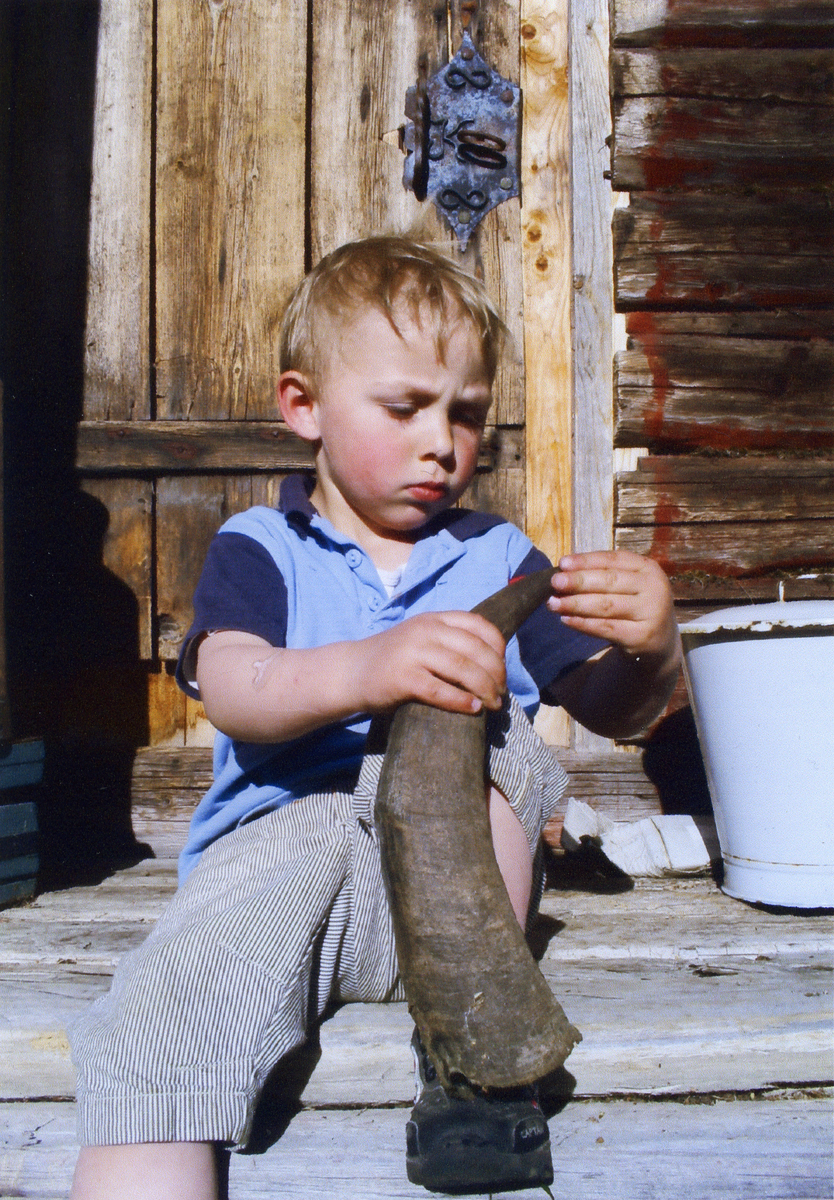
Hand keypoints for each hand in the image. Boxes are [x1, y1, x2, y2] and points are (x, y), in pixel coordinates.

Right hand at [355, 611, 506, 714]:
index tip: (502, 667)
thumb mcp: (420, 637)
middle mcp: (425, 631)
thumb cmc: (393, 659)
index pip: (479, 625)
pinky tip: (473, 709)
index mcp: (434, 619)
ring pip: (463, 669)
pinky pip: (441, 691)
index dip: (498, 647)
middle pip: (476, 649)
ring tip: (494, 704)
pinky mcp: (403, 678)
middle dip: (496, 673)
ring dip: (485, 689)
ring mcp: (413, 653)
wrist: (350, 672)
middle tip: (502, 692)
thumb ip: (449, 640)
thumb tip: (491, 662)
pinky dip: (462, 701)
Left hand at [547, 549, 679, 662]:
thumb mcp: (629, 585)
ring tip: (553, 602)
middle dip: (578, 581)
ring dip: (575, 603)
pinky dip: (583, 623)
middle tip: (554, 582)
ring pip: (606, 605)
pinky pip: (606, 628)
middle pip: (609, 581)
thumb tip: (564, 571)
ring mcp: (650, 613)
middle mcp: (654, 588)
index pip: (613, 559)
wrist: (661, 642)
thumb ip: (603, 575)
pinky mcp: (642, 636)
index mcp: (648, 568)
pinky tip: (566, 619)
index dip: (586, 560)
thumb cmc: (636, 606)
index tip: (562, 563)